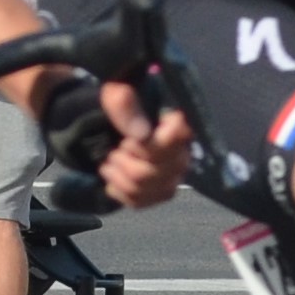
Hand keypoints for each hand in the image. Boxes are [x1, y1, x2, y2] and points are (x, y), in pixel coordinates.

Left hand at [94, 78, 193, 207]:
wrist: (118, 122)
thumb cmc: (121, 103)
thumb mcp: (116, 92)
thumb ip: (126, 105)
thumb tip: (142, 135)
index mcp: (177, 124)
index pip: (175, 140)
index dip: (144, 147)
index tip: (128, 140)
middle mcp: (182, 153)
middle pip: (150, 172)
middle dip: (124, 162)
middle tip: (117, 149)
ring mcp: (173, 177)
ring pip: (142, 189)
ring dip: (118, 176)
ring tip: (111, 162)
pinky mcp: (161, 192)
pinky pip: (139, 202)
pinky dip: (119, 192)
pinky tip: (113, 179)